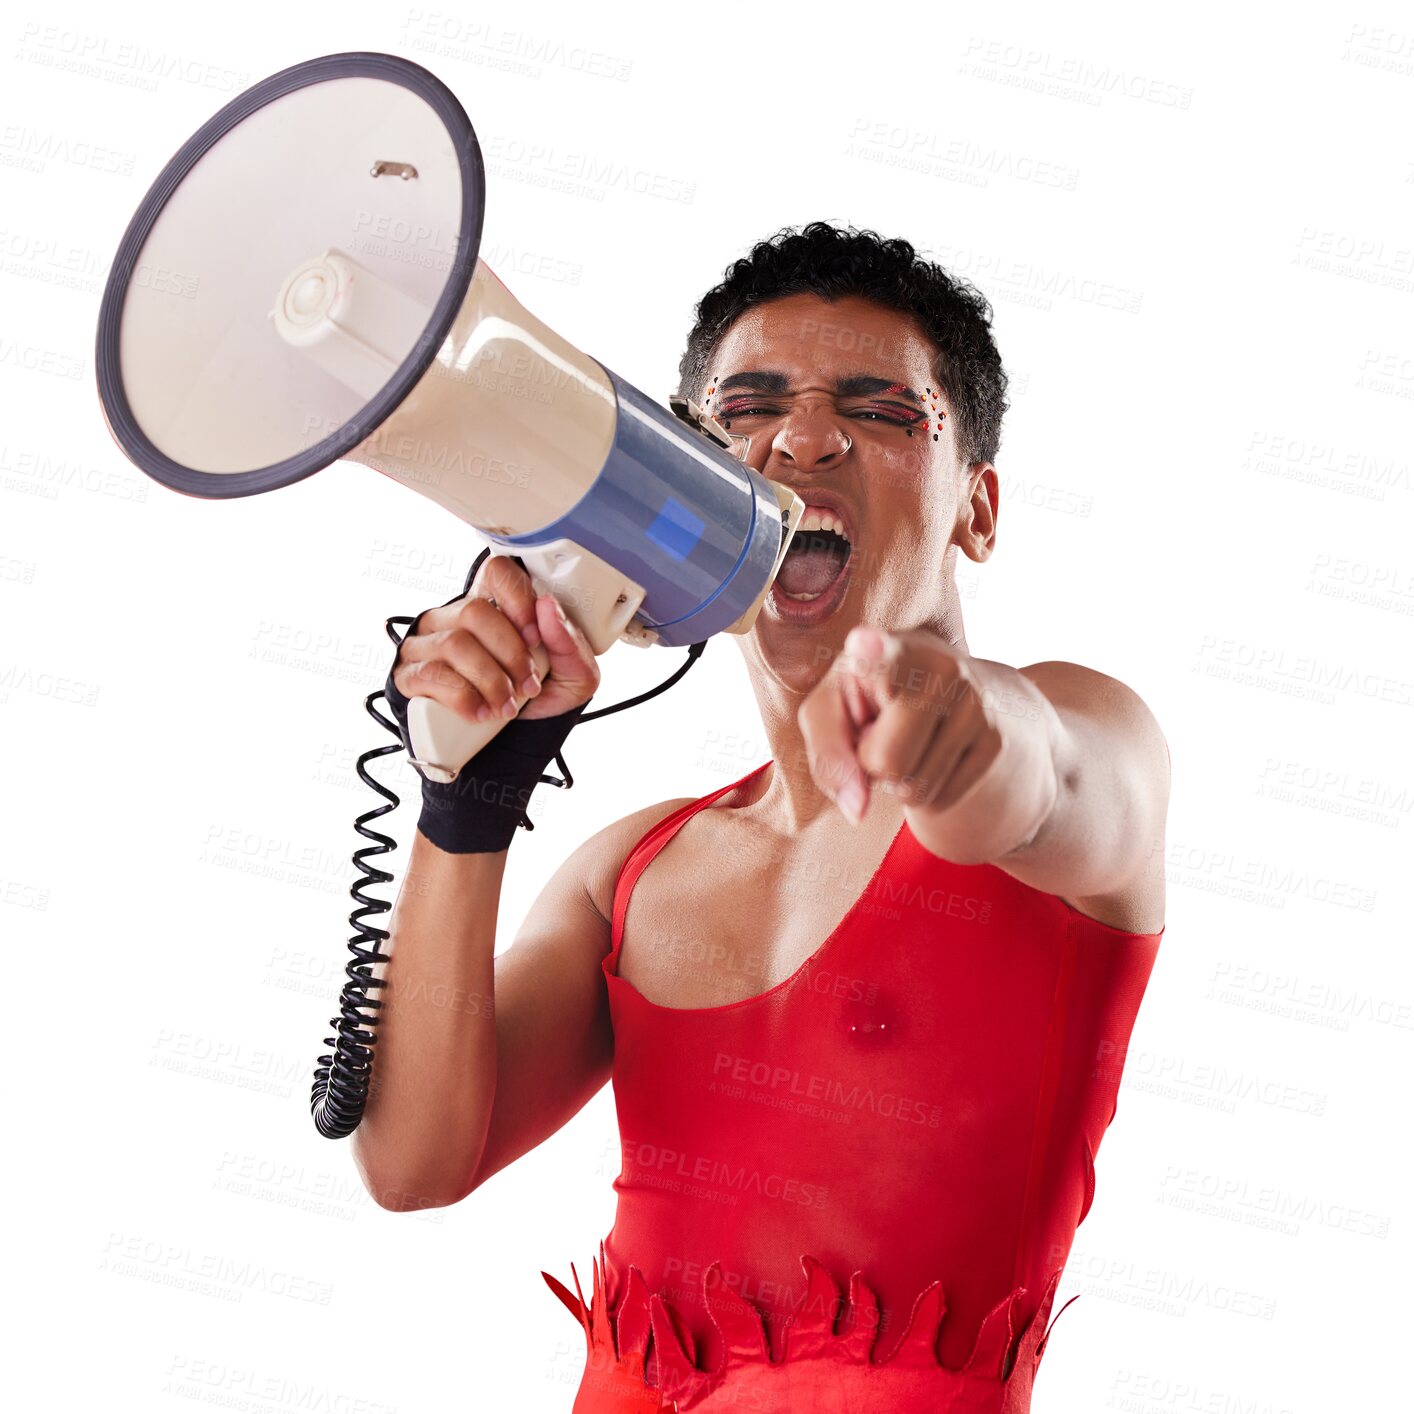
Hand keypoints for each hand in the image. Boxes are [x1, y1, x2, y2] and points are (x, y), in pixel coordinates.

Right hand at [392, 555, 600, 723]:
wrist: (510, 749)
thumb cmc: (538, 703)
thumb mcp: (573, 677)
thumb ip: (570, 642)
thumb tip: (547, 607)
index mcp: (495, 606)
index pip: (497, 572)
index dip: (518, 598)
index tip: (535, 636)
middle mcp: (454, 618)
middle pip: (474, 611)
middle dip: (509, 654)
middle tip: (528, 685)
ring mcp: (427, 645)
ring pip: (454, 643)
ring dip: (489, 680)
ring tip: (507, 707)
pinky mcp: (410, 677)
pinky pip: (430, 675)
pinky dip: (463, 698)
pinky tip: (482, 713)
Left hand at [798, 625, 1004, 824]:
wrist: (952, 692)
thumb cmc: (870, 700)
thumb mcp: (832, 711)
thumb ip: (828, 754)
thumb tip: (857, 809)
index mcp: (888, 647)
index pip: (881, 655)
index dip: (872, 656)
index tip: (863, 642)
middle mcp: (940, 667)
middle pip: (887, 760)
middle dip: (872, 764)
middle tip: (880, 733)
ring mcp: (976, 704)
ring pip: (912, 789)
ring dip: (898, 780)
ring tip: (908, 740)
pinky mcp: (996, 742)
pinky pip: (939, 801)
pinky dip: (925, 791)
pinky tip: (931, 754)